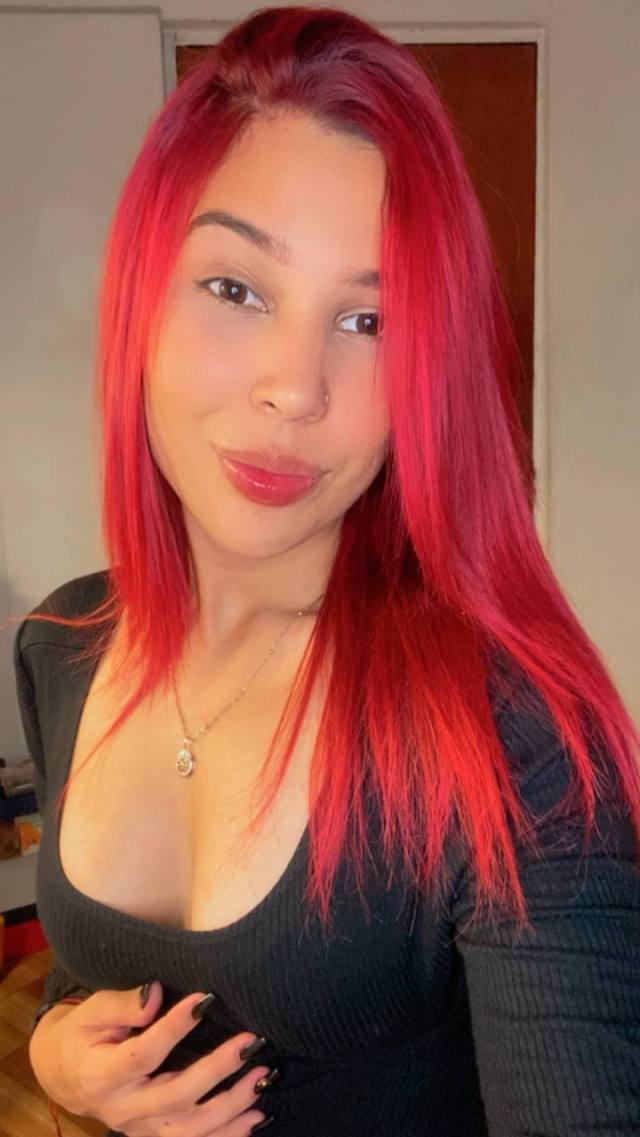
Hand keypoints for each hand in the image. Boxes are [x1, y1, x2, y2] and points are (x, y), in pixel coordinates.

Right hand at [29, 982, 271, 1135]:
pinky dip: (229, 1134)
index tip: (205, 999)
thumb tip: (155, 992)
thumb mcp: (93, 1011)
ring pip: (191, 1130)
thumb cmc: (85, 1034)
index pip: (144, 1055)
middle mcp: (123, 1110)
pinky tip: (256, 1116)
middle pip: (176, 1097)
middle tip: (249, 1042)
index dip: (174, 1028)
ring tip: (263, 1077)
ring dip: (232, 1106)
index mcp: (103, 1075)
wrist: (70, 1076)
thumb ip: (123, 1004)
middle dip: (217, 1071)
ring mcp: (141, 1130)